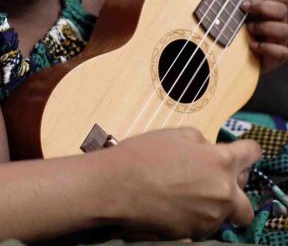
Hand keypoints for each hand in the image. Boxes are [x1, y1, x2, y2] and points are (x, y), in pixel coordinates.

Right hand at [99, 128, 260, 239]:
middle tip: (213, 177)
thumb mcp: (174, 134)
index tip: (244, 151)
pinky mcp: (194, 233)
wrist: (116, 186)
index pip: (251, 154)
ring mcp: (209, 217)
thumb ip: (200, 141)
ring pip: (224, 213)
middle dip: (234, 188)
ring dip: (213, 202)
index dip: (247, 150)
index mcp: (220, 162)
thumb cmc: (141, 156)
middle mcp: (222, 192)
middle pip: (247, 199)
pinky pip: (205, 224)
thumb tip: (207, 150)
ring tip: (186, 189)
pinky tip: (174, 201)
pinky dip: (196, 214)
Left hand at [242, 0, 287, 70]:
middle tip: (247, 10)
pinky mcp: (285, 55)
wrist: (253, 54)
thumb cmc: (255, 28)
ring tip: (250, 28)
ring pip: (284, 31)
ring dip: (263, 28)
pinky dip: (266, 48)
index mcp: (285, 8)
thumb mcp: (255, 13)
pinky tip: (253, 45)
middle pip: (283, 11)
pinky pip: (282, 52)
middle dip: (263, 9)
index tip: (250, 2)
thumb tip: (250, 2)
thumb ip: (256, 5)